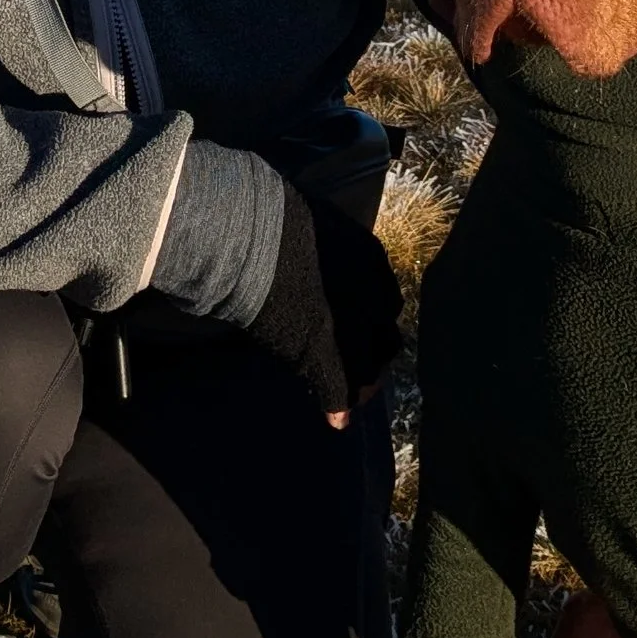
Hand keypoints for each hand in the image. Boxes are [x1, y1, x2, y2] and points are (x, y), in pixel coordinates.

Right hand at [241, 186, 403, 424]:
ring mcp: (350, 325)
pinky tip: (336, 420)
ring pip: (368, 370)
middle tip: (359, 366)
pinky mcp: (321, 349)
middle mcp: (371, 295)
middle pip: (386, 339)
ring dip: (360, 384)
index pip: (386, 303)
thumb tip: (313, 252)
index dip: (373, 322)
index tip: (361, 331)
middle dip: (373, 354)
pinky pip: (337, 387)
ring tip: (350, 398)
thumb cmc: (271, 217)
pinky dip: (336, 406)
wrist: (250, 233)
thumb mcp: (315, 223)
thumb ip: (327, 247)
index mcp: (372, 260)